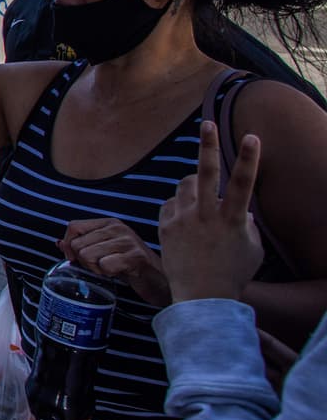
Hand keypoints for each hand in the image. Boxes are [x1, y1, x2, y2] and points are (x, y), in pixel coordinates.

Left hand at [60, 218, 170, 305]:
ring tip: (111, 269)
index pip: (73, 226)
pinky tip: (120, 273)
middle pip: (78, 245)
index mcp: (108, 223)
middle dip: (84, 262)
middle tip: (101, 266)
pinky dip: (108, 274)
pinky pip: (105, 266)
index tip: (74, 258)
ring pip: (88, 256)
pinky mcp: (136, 256)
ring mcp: (127, 241)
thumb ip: (83, 245)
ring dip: (96, 269)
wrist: (157, 280)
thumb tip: (59, 243)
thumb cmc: (128, 265)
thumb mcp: (104, 251)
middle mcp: (117, 227)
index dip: (68, 245)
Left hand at [158, 119, 262, 302]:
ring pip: (185, 186)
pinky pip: (172, 204)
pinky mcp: (166, 226)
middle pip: (205, 173)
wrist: (200, 296)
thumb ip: (248, 225)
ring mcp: (183, 220)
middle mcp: (206, 216)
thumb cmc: (233, 273)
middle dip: (207, 145)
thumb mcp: (252, 249)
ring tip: (201, 201)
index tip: (253, 137)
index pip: (243, 184)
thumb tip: (244, 210)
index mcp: (232, 220)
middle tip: (207, 123)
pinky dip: (179, 206)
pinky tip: (185, 221)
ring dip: (194, 184)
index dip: (249, 159)